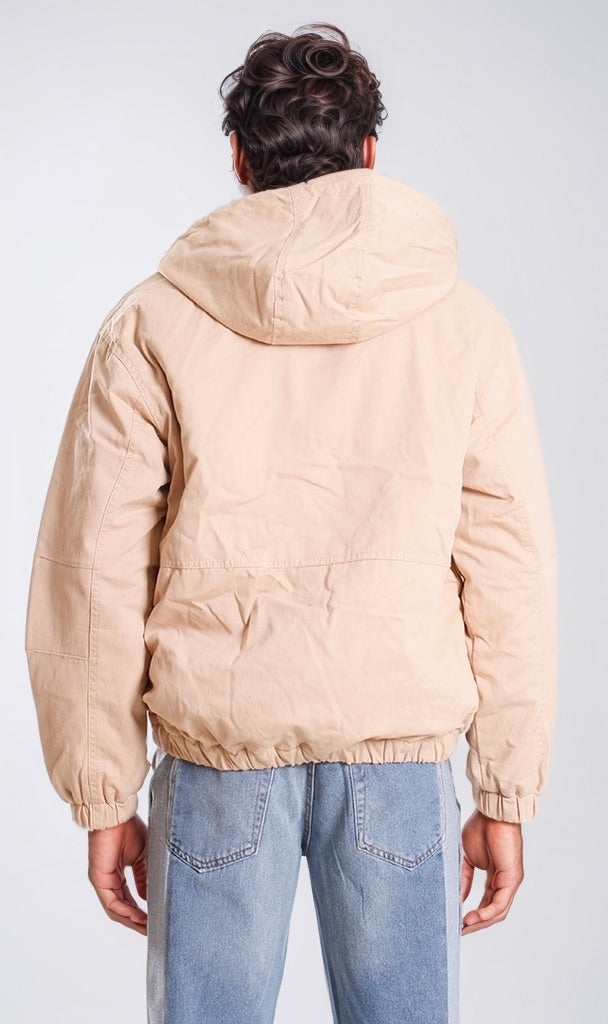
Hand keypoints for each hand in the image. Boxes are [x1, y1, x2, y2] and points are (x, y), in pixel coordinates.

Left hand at [88, 813, 147, 934]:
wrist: (117, 815)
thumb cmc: (129, 829)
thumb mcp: (143, 857)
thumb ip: (144, 877)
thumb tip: (148, 898)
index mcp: (117, 875)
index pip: (128, 900)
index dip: (141, 912)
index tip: (155, 920)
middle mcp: (108, 881)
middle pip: (121, 910)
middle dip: (137, 922)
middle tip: (152, 931)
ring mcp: (102, 882)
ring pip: (116, 911)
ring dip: (132, 921)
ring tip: (148, 927)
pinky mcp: (98, 880)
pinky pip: (112, 903)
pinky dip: (126, 912)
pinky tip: (139, 916)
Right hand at [460, 810, 523, 934]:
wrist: (491, 813)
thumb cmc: (480, 828)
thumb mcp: (467, 858)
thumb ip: (464, 878)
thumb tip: (459, 898)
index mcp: (494, 876)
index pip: (485, 902)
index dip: (473, 915)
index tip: (457, 923)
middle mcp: (504, 882)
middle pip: (493, 912)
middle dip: (476, 924)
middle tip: (460, 931)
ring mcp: (510, 881)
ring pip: (498, 911)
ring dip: (481, 922)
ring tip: (464, 927)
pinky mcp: (512, 878)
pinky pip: (500, 903)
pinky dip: (487, 913)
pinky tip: (473, 918)